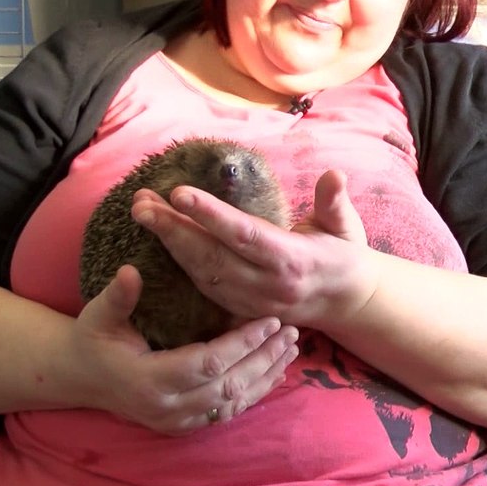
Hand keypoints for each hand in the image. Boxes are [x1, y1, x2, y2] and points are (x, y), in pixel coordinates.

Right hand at [67, 264, 298, 434]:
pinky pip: (227, 413)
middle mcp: (165, 409)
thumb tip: (130, 271)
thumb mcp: (99, 314)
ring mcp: (176, 422)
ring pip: (233, 404)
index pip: (206, 364)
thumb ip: (118, 296)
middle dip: (263, 359)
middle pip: (228, 387)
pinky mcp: (184, 426)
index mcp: (148, 381)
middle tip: (291, 331)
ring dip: (266, 376)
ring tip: (291, 348)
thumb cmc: (93, 338)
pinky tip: (275, 372)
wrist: (82, 378)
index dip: (241, 343)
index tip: (269, 321)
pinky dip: (255, 393)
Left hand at [131, 170, 378, 330]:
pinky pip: (204, 286)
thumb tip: (335, 174)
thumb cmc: (342, 254)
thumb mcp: (346, 226)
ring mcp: (252, 302)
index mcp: (292, 260)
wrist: (346, 303)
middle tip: (141, 203)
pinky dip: (179, 262)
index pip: (244, 235)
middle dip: (172, 229)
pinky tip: (161, 237)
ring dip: (169, 243)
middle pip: (212, 256)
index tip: (179, 193)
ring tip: (143, 212)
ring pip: (202, 274)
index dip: (210, 215)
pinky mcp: (240, 311)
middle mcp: (267, 285)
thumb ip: (335, 202)